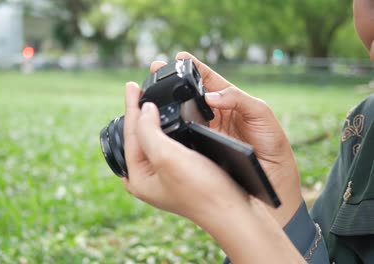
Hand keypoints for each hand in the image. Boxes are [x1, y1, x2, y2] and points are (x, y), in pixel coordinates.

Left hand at [121, 82, 305, 263]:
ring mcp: (161, 177)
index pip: (130, 135)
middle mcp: (145, 179)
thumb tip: (144, 109)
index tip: (131, 84)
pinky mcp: (178, 174)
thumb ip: (148, 131)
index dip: (131, 107)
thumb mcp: (167, 157)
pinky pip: (165, 144)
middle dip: (138, 112)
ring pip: (151, 139)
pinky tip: (168, 117)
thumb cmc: (202, 187)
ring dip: (151, 118)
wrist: (233, 210)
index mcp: (136, 178)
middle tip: (137, 89)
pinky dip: (165, 127)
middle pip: (137, 137)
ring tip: (149, 98)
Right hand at [149, 52, 301, 225]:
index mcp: (229, 100)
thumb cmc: (272, 144)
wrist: (272, 179)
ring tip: (153, 92)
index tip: (178, 58)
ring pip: (183, 112)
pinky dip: (172, 127)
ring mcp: (206, 130)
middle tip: (155, 70)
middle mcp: (214, 113)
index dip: (193, 67)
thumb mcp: (261, 114)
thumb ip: (239, 99)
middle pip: (190, 93)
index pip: (208, 79)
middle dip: (172, 81)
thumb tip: (211, 96)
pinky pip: (183, 134)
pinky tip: (161, 122)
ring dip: (168, 102)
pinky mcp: (200, 147)